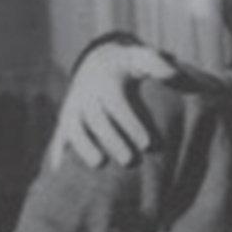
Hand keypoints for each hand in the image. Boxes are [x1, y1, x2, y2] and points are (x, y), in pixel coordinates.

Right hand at [50, 42, 179, 169]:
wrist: (97, 63)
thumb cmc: (128, 66)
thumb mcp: (142, 58)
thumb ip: (158, 64)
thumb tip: (173, 73)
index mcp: (107, 81)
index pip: (117, 104)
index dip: (131, 124)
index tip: (148, 144)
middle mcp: (86, 94)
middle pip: (96, 119)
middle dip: (112, 140)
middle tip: (130, 160)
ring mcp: (72, 108)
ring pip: (73, 128)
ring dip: (83, 147)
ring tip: (99, 164)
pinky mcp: (64, 121)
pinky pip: (58, 137)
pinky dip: (58, 154)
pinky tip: (62, 172)